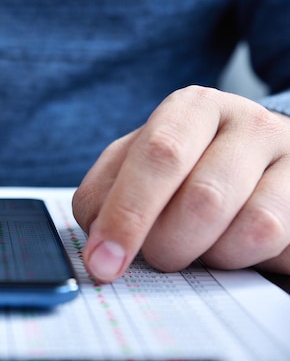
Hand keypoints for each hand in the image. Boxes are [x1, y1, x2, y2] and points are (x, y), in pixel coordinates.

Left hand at [73, 85, 289, 282]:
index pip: (159, 156)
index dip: (127, 215)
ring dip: (210, 254)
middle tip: (158, 256)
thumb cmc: (184, 165)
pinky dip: (245, 259)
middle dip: (168, 244)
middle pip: (204, 198)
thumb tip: (99, 245)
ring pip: (252, 228)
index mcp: (192, 108)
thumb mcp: (135, 164)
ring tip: (199, 243)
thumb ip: (106, 195)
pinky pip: (279, 246)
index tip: (102, 262)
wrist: (253, 159)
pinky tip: (231, 242)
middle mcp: (247, 123)